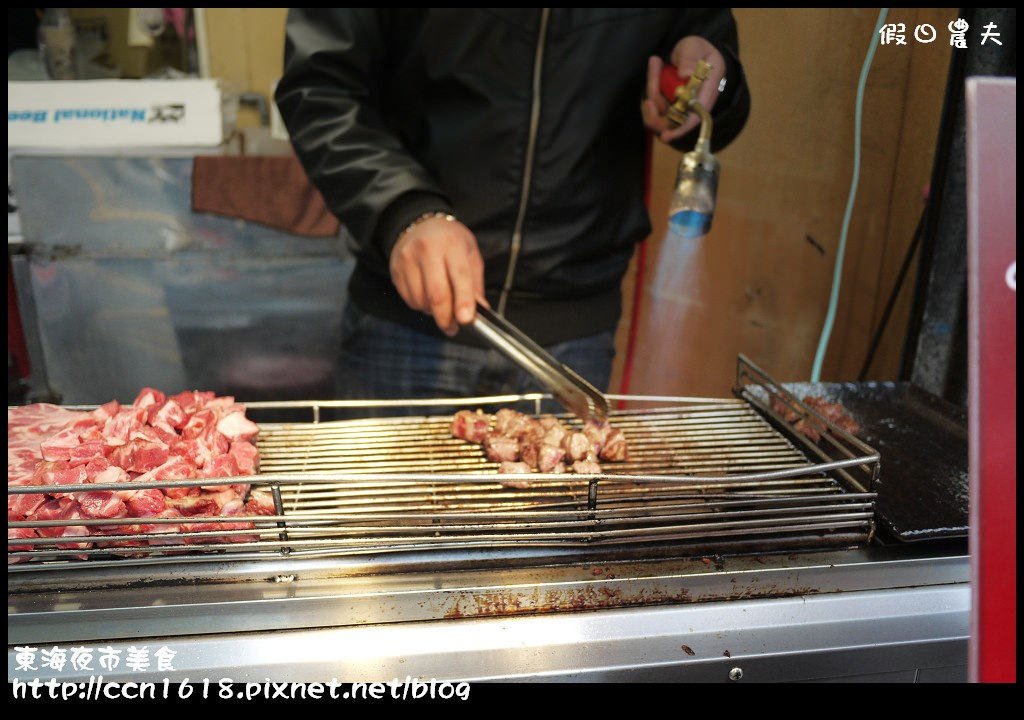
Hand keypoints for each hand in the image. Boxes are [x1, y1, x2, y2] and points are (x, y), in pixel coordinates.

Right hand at [389, 215, 485, 335]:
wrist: (419, 224)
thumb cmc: (449, 241)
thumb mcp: (470, 254)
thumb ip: (475, 284)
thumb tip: (480, 310)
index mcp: (452, 244)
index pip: (460, 277)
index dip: (463, 301)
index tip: (466, 320)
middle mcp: (427, 250)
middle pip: (437, 294)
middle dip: (446, 318)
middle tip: (453, 328)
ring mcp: (408, 260)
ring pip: (422, 301)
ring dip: (433, 312)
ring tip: (441, 306)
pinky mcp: (396, 270)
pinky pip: (410, 300)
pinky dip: (421, 306)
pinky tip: (427, 296)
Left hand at [642, 36, 726, 143]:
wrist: (693, 50)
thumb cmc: (699, 50)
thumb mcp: (696, 48)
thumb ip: (691, 59)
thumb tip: (686, 74)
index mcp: (706, 94)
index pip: (695, 118)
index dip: (681, 129)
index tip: (666, 135)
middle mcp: (692, 105)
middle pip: (671, 120)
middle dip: (657, 107)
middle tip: (652, 83)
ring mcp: (679, 105)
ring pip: (659, 108)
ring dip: (653, 86)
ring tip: (656, 62)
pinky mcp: (667, 102)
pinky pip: (653, 101)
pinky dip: (651, 85)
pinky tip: (655, 67)